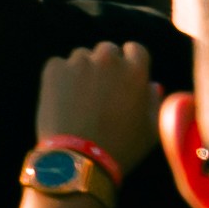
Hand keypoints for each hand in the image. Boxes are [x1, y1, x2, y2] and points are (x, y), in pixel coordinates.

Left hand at [33, 38, 159, 171]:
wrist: (80, 157)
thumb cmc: (122, 147)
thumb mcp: (151, 129)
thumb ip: (154, 101)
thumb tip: (152, 84)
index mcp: (135, 71)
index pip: (136, 50)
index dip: (131, 62)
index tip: (126, 76)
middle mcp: (108, 59)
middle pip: (108, 51)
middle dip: (107, 65)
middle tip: (103, 91)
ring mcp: (78, 62)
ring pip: (83, 57)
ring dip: (84, 71)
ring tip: (83, 100)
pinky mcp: (54, 68)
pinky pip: (61, 66)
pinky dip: (63, 77)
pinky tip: (65, 101)